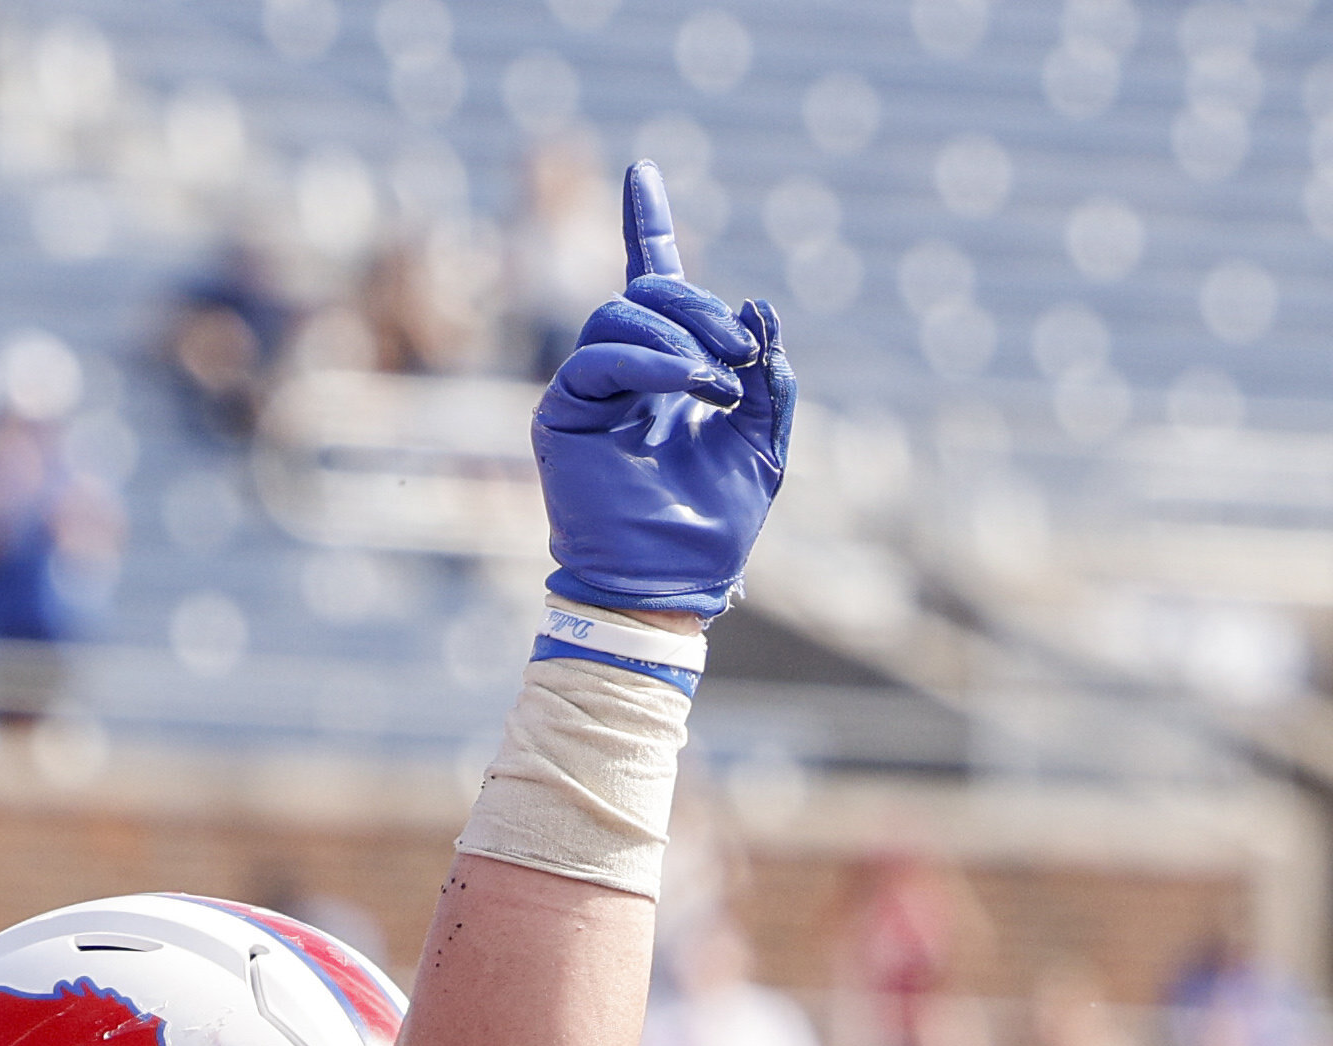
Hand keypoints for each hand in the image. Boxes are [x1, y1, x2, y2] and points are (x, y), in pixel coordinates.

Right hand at [534, 162, 793, 618]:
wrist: (671, 586)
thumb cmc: (713, 528)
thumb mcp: (765, 446)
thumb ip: (770, 379)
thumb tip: (761, 310)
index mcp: (667, 371)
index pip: (652, 282)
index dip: (646, 224)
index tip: (642, 172)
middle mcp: (624, 371)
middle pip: (648, 290)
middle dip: (701, 308)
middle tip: (741, 357)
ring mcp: (588, 389)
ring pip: (621, 314)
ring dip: (680, 337)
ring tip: (716, 384)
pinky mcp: (562, 411)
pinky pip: (600, 355)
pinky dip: (651, 361)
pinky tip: (689, 385)